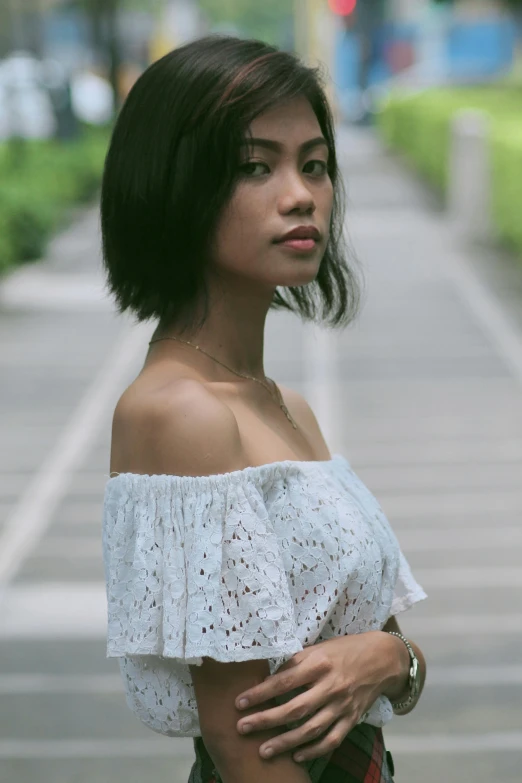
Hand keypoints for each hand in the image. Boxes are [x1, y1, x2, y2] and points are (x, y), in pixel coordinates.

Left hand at [235, 631, 399, 762]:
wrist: (384, 658)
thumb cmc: (345, 649)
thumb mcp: (320, 647)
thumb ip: (297, 662)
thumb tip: (268, 675)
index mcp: (320, 662)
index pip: (284, 680)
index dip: (260, 693)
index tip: (239, 702)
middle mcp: (331, 685)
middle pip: (294, 708)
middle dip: (266, 720)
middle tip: (242, 728)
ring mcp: (343, 705)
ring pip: (311, 729)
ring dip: (285, 742)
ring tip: (264, 750)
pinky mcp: (352, 718)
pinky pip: (332, 739)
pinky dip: (314, 750)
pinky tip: (297, 756)